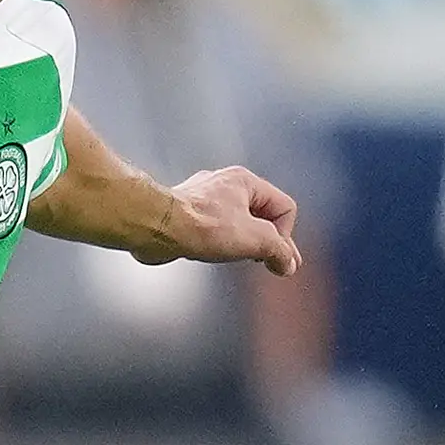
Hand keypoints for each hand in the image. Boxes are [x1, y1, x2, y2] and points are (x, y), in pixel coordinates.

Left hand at [156, 166, 303, 274]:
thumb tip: (287, 263)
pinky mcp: (186, 214)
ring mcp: (203, 198)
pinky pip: (213, 228)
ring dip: (241, 242)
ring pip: (236, 222)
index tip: (276, 256)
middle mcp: (224, 184)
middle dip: (265, 240)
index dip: (285, 234)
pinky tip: (213, 253)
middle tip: (265, 260)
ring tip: (236, 255)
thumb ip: (279, 251)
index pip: (284, 207)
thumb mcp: (255, 239)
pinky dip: (219, 242)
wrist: (157, 228)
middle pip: (261, 214)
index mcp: (245, 181)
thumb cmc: (200, 225)